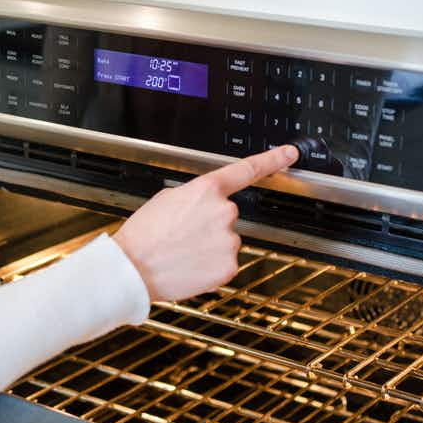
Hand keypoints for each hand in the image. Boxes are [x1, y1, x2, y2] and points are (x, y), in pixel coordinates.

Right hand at [113, 145, 298, 301]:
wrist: (133, 268)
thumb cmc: (144, 234)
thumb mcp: (167, 198)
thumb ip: (195, 196)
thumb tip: (204, 205)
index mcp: (207, 190)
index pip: (247, 170)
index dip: (273, 159)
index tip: (290, 154)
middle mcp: (224, 212)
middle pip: (226, 215)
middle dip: (209, 223)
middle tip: (183, 233)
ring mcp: (229, 240)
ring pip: (226, 240)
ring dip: (209, 246)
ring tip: (182, 251)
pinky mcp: (229, 266)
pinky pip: (225, 262)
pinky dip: (210, 266)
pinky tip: (190, 265)